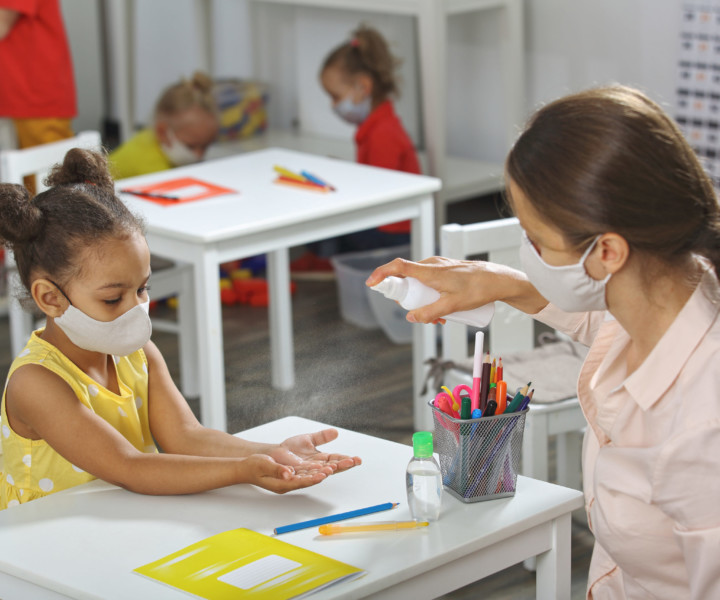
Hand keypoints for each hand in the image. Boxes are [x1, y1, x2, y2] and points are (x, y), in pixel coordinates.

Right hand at [240, 454, 334, 493]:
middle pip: (308, 480)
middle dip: (321, 475)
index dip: (312, 479)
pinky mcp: (290, 474)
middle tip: (334, 469)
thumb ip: (276, 470)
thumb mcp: (263, 465)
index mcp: (281, 484)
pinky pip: (304, 473)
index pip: (300, 482)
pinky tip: (322, 465)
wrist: (246, 468)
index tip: (323, 474)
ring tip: (332, 467)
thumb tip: (289, 473)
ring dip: (320, 472)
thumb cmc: (253, 467)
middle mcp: (287, 483)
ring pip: (308, 476)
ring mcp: (289, 480)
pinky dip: (314, 469)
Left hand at [270, 429, 360, 473]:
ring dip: (328, 471)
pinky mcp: (294, 476)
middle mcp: (315, 468)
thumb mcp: (309, 439)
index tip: (357, 459)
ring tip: (335, 467)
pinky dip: (313, 477)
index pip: (336, 459)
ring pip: (319, 473)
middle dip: (342, 465)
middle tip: (352, 462)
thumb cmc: (291, 449)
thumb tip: (336, 432)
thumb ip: (322, 437)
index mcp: (320, 459)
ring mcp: (305, 473)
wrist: (274, 454)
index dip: (346, 460)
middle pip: (331, 467)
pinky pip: (304, 477)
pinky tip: (320, 475)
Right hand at [366, 256, 546, 320]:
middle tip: (422, 317)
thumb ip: (429, 313)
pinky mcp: (445, 269)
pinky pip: (429, 282)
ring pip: (419, 283)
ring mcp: (438, 266)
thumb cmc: (478, 290)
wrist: (499, 280)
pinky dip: (430, 295)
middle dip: (409, 300)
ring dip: (422, 301)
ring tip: (439, 318)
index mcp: (429, 271)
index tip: (371, 283)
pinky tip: (444, 310)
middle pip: (407, 280)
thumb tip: (410, 317)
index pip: (398, 267)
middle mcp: (431, 265)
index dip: (381, 274)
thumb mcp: (452, 307)